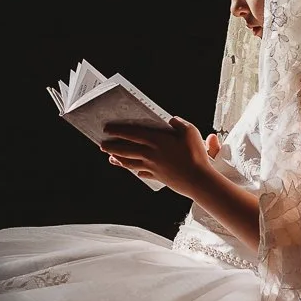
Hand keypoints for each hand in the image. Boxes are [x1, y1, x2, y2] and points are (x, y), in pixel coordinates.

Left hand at [99, 117, 213, 195]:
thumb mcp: (190, 132)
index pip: (132, 134)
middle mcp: (150, 154)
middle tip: (102, 144)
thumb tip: (171, 120)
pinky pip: (142, 173)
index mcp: (156, 140)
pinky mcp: (157, 177)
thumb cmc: (195, 155)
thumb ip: (178, 123)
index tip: (107, 129)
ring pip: (130, 162)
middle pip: (126, 149)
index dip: (118, 131)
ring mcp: (152, 167)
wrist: (197, 180)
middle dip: (112, 146)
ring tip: (111, 158)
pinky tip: (135, 171)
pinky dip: (136, 171)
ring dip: (118, 160)